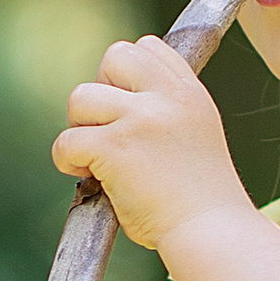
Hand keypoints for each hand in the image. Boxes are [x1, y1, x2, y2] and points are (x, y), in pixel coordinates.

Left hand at [54, 39, 251, 258]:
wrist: (212, 233)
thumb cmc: (200, 201)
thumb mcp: (196, 136)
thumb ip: (166, 110)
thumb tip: (116, 101)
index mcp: (190, 93)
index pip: (148, 47)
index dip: (128, 77)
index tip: (129, 112)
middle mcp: (168, 97)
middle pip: (114, 56)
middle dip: (101, 91)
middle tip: (109, 131)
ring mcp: (142, 119)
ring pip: (81, 97)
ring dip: (80, 128)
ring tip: (97, 159)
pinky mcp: (115, 146)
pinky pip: (67, 140)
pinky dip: (67, 161)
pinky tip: (89, 178)